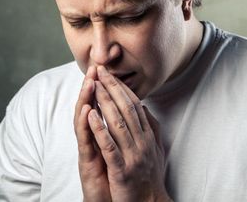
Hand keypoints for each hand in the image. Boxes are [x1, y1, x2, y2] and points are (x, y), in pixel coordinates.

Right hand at [74, 66, 111, 201]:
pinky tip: (88, 112)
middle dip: (92, 87)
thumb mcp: (119, 151)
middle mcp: (92, 140)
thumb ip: (120, 133)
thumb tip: (130, 114)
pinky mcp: (86, 163)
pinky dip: (87, 126)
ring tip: (89, 82)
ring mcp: (87, 150)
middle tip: (94, 67)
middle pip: (89, 108)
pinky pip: (86, 142)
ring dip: (86, 100)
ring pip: (84, 121)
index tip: (106, 69)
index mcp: (101, 136)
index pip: (100, 107)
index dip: (103, 88)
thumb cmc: (115, 178)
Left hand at [88, 66, 171, 201]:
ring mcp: (132, 155)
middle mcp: (142, 142)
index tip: (111, 73)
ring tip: (94, 85)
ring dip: (105, 101)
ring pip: (118, 123)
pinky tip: (90, 114)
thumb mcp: (156, 150)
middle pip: (127, 108)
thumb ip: (152, 129)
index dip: (122, 87)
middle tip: (100, 70)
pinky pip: (109, 146)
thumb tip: (146, 109)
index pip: (135, 105)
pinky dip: (99, 129)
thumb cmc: (150, 177)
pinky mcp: (121, 170)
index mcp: (148, 136)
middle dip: (112, 87)